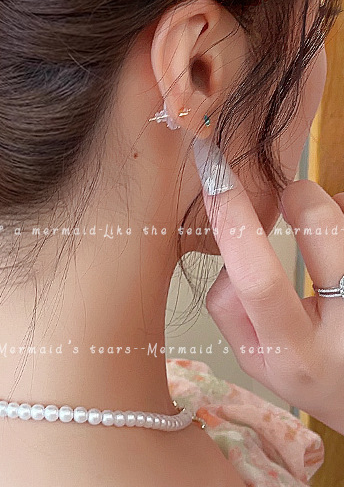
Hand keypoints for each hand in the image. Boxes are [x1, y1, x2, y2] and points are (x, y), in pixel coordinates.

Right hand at [203, 175, 343, 433]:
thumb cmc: (305, 369)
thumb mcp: (252, 357)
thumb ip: (228, 305)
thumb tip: (233, 245)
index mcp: (296, 350)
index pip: (259, 280)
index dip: (234, 223)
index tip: (215, 178)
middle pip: (323, 230)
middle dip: (298, 196)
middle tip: (286, 197)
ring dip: (327, 210)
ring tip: (321, 235)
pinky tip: (338, 243)